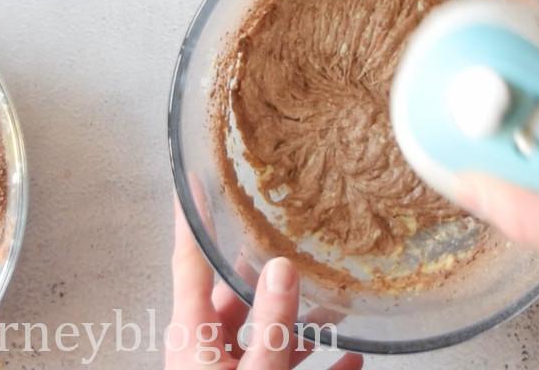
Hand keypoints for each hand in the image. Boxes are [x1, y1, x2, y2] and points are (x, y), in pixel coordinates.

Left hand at [166, 198, 362, 369]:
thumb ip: (272, 323)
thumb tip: (282, 269)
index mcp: (193, 335)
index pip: (190, 263)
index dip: (193, 222)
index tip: (194, 185)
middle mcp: (204, 348)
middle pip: (234, 295)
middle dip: (267, 270)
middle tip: (286, 237)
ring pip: (265, 333)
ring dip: (301, 322)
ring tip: (335, 305)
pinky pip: (283, 365)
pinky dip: (316, 361)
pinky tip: (348, 360)